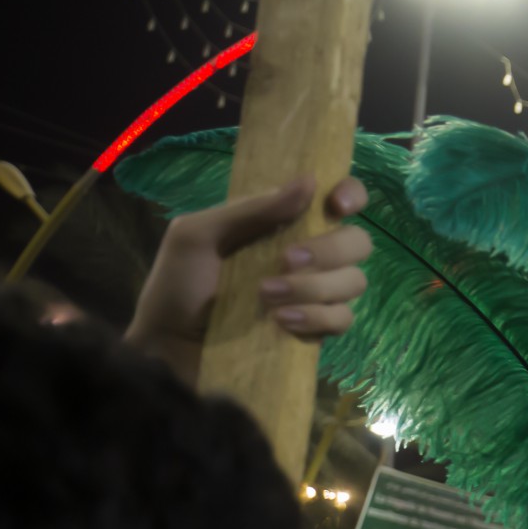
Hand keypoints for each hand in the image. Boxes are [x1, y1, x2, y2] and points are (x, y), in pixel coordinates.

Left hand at [127, 174, 370, 381]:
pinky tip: (279, 321)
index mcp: (282, 222)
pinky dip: (314, 317)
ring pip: (355, 281)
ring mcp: (316, 294)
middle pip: (358, 240)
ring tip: (267, 296)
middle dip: (330, 249)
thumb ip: (251, 209)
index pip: (338, 197)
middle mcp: (309, 254)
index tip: (336, 205)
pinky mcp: (317, 329)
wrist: (169, 347)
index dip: (350, 194)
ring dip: (314, 286)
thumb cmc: (177, 285)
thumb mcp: (198, 235)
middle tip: (287, 260)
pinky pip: (342, 318)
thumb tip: (310, 181)